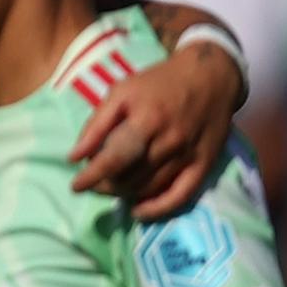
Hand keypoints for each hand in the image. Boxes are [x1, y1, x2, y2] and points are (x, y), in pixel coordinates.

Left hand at [71, 45, 239, 217]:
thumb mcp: (122, 91)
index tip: (76, 186)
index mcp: (147, 121)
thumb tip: (74, 157)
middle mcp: (169, 142)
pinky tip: (139, 210)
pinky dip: (157, 209)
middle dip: (106, 185)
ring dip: (126, 193)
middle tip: (96, 182)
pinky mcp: (205, 165)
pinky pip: (179, 197)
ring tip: (114, 187)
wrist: (211, 75)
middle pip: (129, 178)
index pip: (113, 159)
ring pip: (149, 188)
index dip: (91, 177)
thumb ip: (97, 124)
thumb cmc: (159, 83)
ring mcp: (188, 155)